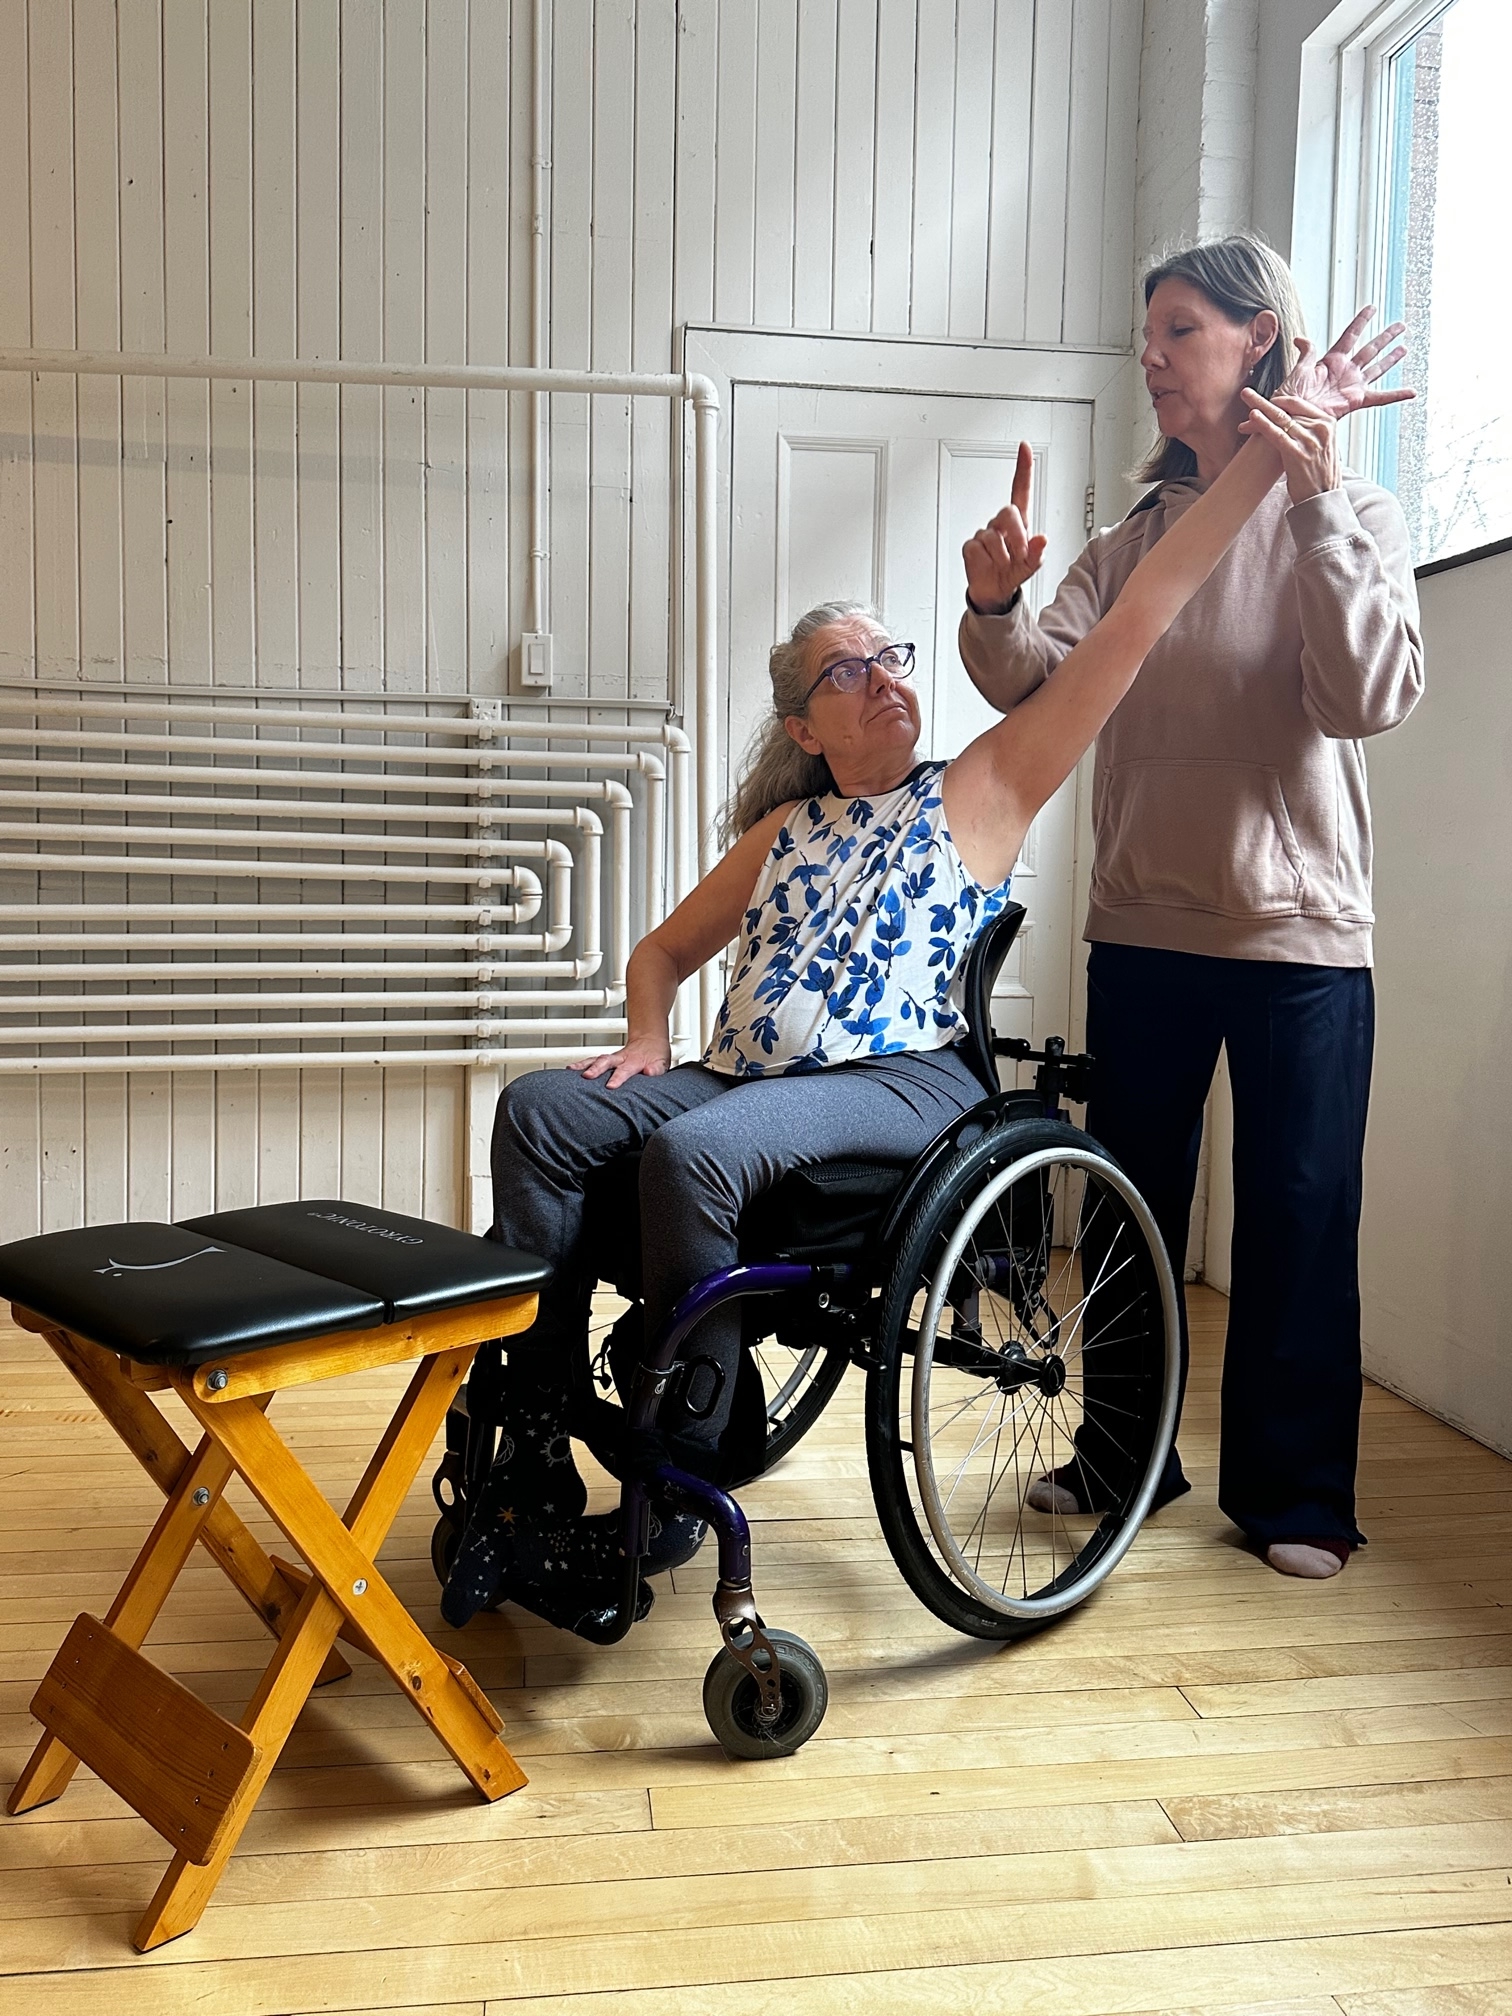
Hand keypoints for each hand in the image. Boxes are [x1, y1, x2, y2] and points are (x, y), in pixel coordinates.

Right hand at [568, 1031, 670, 1088]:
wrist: (650, 1040)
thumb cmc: (655, 1055)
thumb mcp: (662, 1063)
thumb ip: (656, 1069)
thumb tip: (650, 1072)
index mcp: (635, 1061)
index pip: (625, 1070)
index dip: (618, 1078)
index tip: (610, 1086)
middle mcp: (621, 1058)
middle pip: (606, 1061)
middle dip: (595, 1069)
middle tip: (587, 1076)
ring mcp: (612, 1058)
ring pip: (596, 1059)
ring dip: (583, 1065)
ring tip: (571, 1070)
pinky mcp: (605, 1060)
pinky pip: (591, 1060)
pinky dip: (580, 1064)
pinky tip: (570, 1069)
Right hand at [962, 441, 1047, 614]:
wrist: (995, 591)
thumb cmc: (1014, 571)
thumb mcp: (1032, 565)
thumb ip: (1038, 552)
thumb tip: (1042, 539)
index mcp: (1019, 522)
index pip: (1020, 489)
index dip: (1023, 468)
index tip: (1025, 448)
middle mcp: (1001, 524)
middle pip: (1008, 512)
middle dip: (1016, 535)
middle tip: (1020, 553)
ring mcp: (984, 534)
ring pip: (992, 537)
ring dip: (1003, 555)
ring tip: (1004, 565)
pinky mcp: (971, 546)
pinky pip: (978, 550)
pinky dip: (987, 562)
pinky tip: (989, 565)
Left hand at [1239, 389, 1339, 503]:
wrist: (1323, 499)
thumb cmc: (1319, 474)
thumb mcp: (1322, 445)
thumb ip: (1309, 429)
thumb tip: (1290, 419)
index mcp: (1328, 423)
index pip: (1299, 404)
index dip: (1279, 401)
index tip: (1264, 401)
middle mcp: (1320, 428)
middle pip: (1287, 410)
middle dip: (1264, 402)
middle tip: (1246, 393)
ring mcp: (1310, 440)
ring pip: (1280, 419)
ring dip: (1259, 410)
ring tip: (1245, 398)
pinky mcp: (1298, 454)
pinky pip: (1277, 434)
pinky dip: (1263, 424)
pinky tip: (1252, 417)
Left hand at [1279, 305, 1413, 419]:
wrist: (1291, 419)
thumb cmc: (1290, 398)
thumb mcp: (1298, 371)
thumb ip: (1306, 353)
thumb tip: (1301, 338)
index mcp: (1331, 361)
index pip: (1350, 336)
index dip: (1361, 321)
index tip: (1372, 308)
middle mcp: (1345, 372)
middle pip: (1370, 349)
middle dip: (1385, 337)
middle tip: (1400, 326)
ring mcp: (1352, 386)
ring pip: (1377, 368)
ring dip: (1392, 358)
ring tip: (1405, 348)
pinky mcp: (1356, 401)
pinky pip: (1380, 398)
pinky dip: (1397, 395)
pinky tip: (1411, 392)